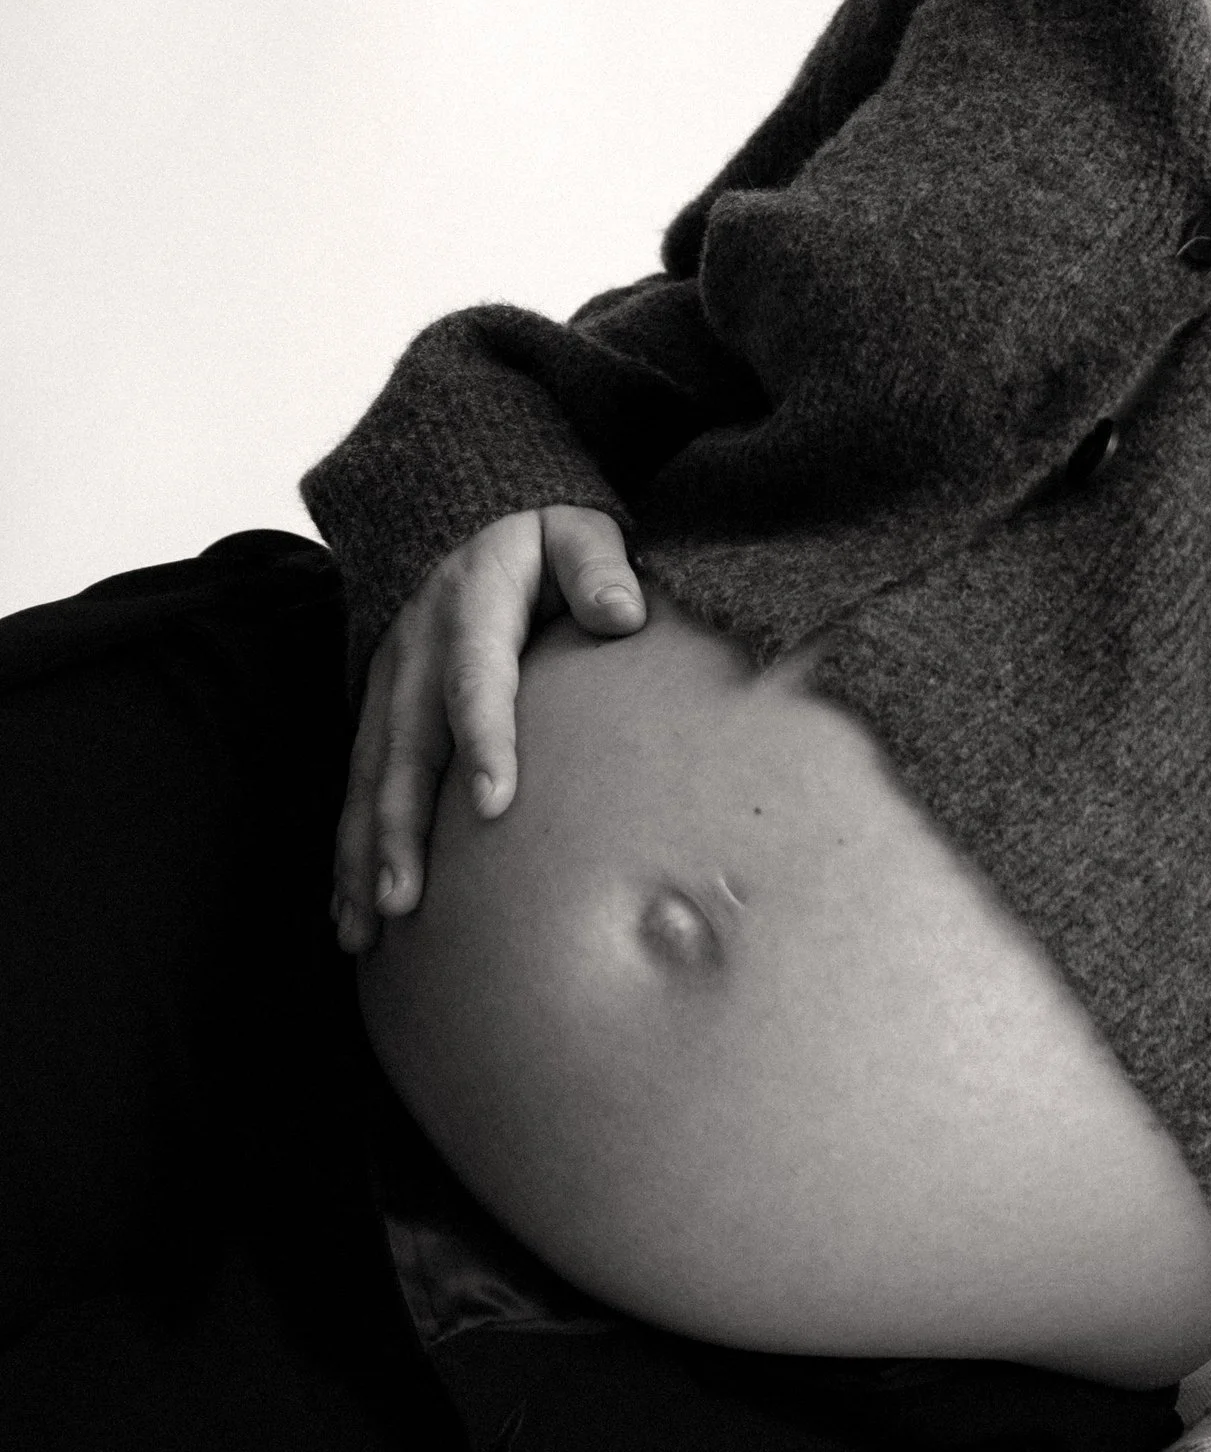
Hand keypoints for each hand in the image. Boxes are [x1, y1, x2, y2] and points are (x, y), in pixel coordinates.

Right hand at [331, 505, 643, 950]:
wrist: (462, 521)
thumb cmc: (538, 540)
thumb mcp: (575, 530)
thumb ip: (598, 566)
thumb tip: (621, 612)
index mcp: (469, 609)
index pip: (476, 679)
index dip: (482, 740)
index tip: (492, 805)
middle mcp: (414, 655)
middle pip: (404, 750)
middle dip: (397, 829)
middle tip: (404, 900)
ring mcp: (386, 688)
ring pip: (367, 781)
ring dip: (360, 856)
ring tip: (364, 930)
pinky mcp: (376, 715)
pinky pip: (357, 789)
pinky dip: (347, 852)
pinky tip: (348, 913)